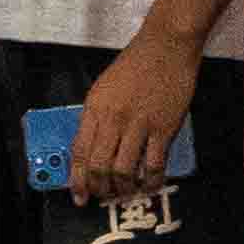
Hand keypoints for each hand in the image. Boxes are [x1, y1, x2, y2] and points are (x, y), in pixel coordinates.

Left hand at [70, 35, 197, 202]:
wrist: (165, 47)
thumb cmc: (134, 65)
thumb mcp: (103, 89)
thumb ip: (96, 117)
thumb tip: (92, 148)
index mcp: (94, 109)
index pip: (79, 152)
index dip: (77, 179)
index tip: (79, 196)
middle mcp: (112, 119)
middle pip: (99, 166)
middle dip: (100, 188)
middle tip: (105, 197)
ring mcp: (138, 125)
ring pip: (124, 170)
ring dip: (124, 189)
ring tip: (126, 193)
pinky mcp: (163, 128)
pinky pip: (155, 164)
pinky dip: (152, 181)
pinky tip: (151, 186)